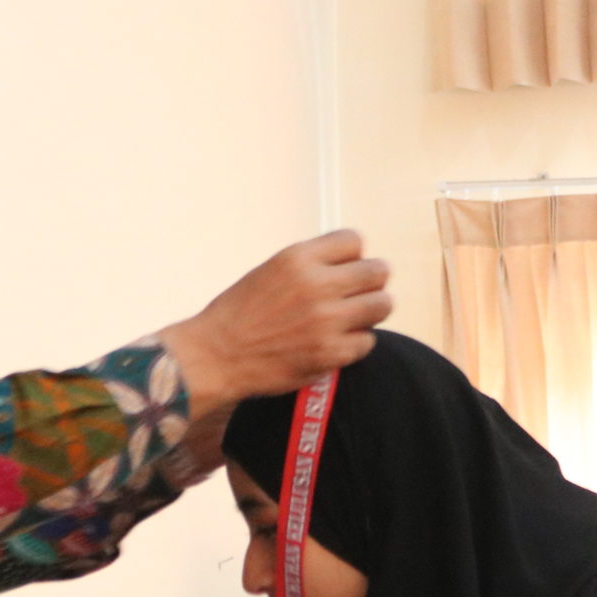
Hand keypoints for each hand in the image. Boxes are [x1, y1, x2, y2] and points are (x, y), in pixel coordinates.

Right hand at [163, 231, 391, 417]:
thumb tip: (350, 264)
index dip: (352, 256)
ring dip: (370, 312)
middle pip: (378, 271)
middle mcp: (316, 284)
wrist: (215, 356)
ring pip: (382, 305)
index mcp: (297, 258)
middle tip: (359, 294)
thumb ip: (309, 265)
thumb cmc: (240, 314)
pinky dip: (354, 344)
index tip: (343, 270)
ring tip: (353, 318)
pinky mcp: (330, 353)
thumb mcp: (270, 271)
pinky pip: (367, 341)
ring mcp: (326, 320)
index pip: (355, 240)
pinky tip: (335, 343)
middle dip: (372, 282)